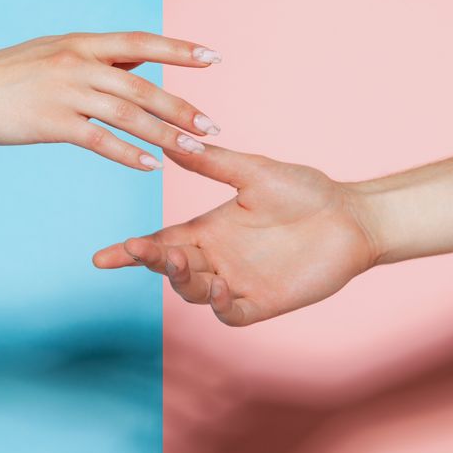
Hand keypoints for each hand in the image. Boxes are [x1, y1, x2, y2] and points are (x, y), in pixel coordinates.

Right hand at [0, 32, 221, 169]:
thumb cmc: (4, 75)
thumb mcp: (53, 53)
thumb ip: (95, 58)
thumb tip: (137, 60)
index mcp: (81, 43)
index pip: (142, 42)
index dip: (180, 50)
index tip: (213, 58)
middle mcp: (78, 63)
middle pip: (143, 86)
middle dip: (182, 107)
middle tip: (213, 127)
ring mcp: (65, 92)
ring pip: (129, 114)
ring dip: (165, 134)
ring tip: (193, 150)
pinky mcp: (51, 122)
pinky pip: (99, 139)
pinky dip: (128, 153)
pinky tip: (149, 167)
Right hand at [93, 145, 379, 324]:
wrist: (351, 216)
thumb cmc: (305, 190)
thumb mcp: (253, 172)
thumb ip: (213, 163)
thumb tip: (174, 140)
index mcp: (208, 228)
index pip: (160, 242)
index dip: (131, 252)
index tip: (101, 257)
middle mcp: (217, 257)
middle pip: (170, 268)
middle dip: (152, 261)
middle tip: (145, 250)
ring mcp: (237, 282)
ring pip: (192, 292)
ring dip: (182, 280)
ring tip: (185, 262)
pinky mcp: (262, 302)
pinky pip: (228, 312)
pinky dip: (216, 304)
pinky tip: (218, 286)